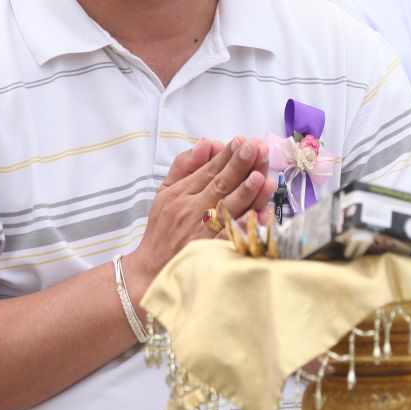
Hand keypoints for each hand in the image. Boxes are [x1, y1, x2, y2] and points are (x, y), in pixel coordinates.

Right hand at [121, 136, 271, 306]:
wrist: (150, 268)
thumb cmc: (162, 227)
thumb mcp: (165, 191)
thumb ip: (184, 165)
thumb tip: (206, 142)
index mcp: (182, 193)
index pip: (209, 170)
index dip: (227, 154)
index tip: (243, 140)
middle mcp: (192, 210)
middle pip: (221, 185)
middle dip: (239, 165)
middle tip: (255, 147)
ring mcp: (202, 232)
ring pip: (227, 209)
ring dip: (245, 192)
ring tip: (260, 176)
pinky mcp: (209, 252)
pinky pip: (228, 238)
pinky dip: (242, 227)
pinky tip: (258, 216)